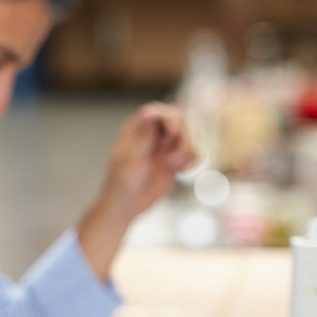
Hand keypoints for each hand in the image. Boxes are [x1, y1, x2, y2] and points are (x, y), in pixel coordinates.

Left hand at [99, 102, 197, 221]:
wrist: (127, 205)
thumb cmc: (122, 182)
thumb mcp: (131, 158)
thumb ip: (144, 136)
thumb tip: (149, 112)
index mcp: (137, 129)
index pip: (158, 111)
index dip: (169, 118)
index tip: (171, 133)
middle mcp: (153, 134)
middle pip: (179, 120)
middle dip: (181, 136)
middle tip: (169, 157)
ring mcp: (165, 146)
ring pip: (191, 135)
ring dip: (186, 151)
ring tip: (172, 166)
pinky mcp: (176, 159)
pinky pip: (194, 152)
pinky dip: (191, 161)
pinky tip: (180, 171)